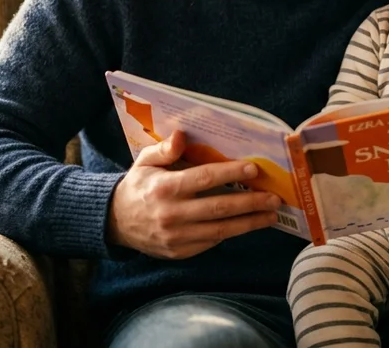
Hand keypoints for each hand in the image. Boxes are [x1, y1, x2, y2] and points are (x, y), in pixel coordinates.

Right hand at [108, 130, 280, 258]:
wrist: (115, 222)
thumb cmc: (137, 186)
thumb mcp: (144, 162)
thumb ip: (164, 149)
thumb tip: (182, 135)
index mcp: (164, 188)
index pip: (204, 178)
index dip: (230, 173)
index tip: (254, 169)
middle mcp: (172, 214)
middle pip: (219, 208)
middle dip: (250, 203)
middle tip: (274, 197)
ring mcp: (176, 237)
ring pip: (220, 230)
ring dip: (249, 223)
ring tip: (271, 215)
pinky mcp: (180, 252)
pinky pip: (211, 242)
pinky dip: (231, 233)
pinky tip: (247, 224)